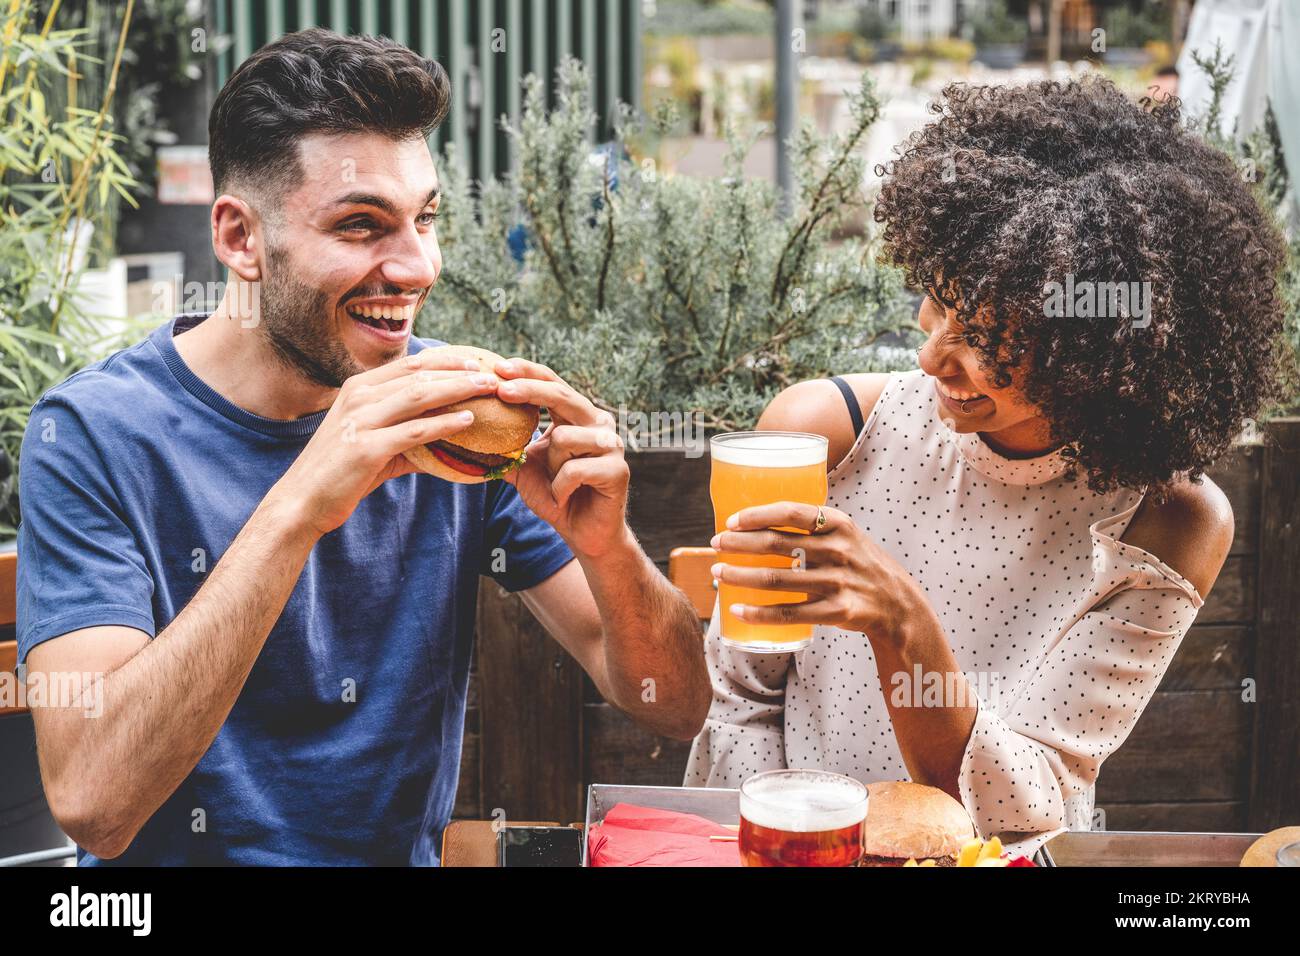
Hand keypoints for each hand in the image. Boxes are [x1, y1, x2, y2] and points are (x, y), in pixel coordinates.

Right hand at [269, 350, 500, 537]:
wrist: (302, 500)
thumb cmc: (341, 472)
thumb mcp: (373, 441)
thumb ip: (408, 434)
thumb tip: (448, 437)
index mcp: (358, 388)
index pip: (409, 364)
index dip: (444, 359)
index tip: (474, 360)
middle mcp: (359, 397)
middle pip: (418, 374)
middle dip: (458, 370)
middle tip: (490, 372)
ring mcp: (361, 421)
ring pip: (418, 396)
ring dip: (457, 389)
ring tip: (486, 389)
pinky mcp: (367, 448)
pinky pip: (414, 432)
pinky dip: (443, 424)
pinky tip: (468, 421)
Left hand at [491, 357, 630, 557]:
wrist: (584, 533)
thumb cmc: (557, 496)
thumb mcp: (524, 469)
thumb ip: (505, 449)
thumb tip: (465, 436)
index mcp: (578, 416)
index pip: (553, 383)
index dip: (528, 372)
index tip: (499, 367)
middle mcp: (599, 423)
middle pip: (562, 396)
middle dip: (529, 390)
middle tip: (500, 389)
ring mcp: (611, 445)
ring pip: (565, 438)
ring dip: (550, 465)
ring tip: (556, 484)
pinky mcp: (617, 470)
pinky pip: (574, 470)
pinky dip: (560, 488)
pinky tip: (564, 498)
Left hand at [708, 501, 921, 641]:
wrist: (898, 604)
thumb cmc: (858, 563)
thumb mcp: (845, 535)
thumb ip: (811, 527)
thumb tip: (757, 522)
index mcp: (839, 524)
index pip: (791, 512)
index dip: (757, 515)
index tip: (730, 521)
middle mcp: (839, 550)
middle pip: (777, 544)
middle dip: (739, 544)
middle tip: (714, 545)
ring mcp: (838, 582)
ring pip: (776, 579)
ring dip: (740, 575)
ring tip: (717, 573)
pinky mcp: (837, 611)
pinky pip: (788, 613)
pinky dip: (758, 613)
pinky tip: (737, 609)